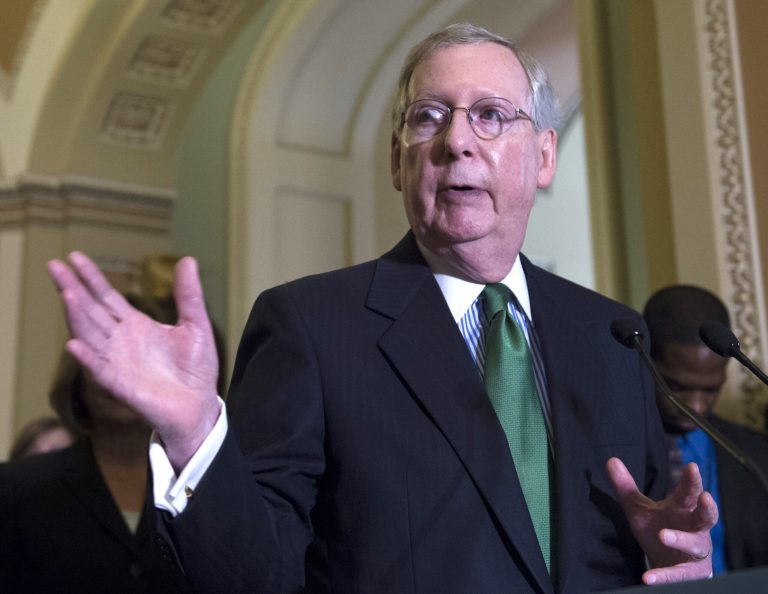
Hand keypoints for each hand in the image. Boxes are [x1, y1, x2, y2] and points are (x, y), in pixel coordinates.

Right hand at [48, 252, 220, 469]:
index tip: (74, 257)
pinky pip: (100, 371)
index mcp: (136, 326)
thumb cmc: (195, 369)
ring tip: (67, 294)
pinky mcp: (123, 386)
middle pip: (91, 310)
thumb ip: (189, 295)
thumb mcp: (196, 324)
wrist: (199, 406)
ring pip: (91, 335)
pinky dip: (87, 358)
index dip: (91, 278)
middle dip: (72, 288)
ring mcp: (118, 363)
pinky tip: (73, 344)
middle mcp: (121, 341)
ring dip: (77, 316)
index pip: (107, 297)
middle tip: (53, 265)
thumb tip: (187, 259)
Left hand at [606, 457, 717, 584]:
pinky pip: (678, 575)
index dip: (692, 480)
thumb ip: (625, 486)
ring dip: (681, 539)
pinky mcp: (690, 573)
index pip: (689, 492)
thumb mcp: (638, 507)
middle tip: (705, 496)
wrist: (666, 562)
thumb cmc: (657, 527)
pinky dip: (664, 576)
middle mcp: (694, 528)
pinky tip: (649, 578)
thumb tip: (611, 460)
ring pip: (694, 544)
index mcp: (682, 508)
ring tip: (664, 535)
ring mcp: (695, 550)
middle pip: (705, 516)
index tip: (692, 467)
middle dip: (706, 507)